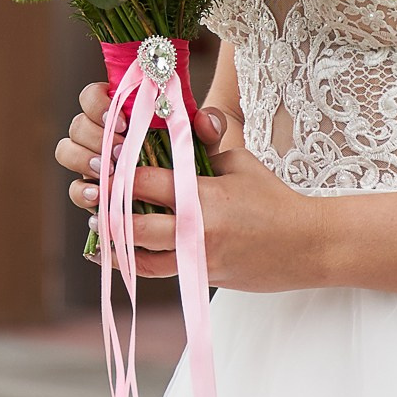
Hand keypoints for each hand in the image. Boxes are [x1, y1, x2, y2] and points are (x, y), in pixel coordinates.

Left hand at [52, 86, 330, 291]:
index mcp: (204, 195)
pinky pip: (159, 272)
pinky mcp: (202, 278)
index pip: (148, 182)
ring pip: (141, 255)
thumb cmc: (272, 199)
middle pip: (135, 222)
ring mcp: (198, 258)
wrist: (308, 245)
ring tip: (96, 227)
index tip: (101, 160)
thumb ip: (205, 144)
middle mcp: (196, 229)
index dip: (119, 171)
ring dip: (114, 242)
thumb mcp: (240, 162)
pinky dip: (134, 263)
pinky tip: (116, 255)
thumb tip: (181, 119)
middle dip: (108, 209)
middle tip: (89, 195)